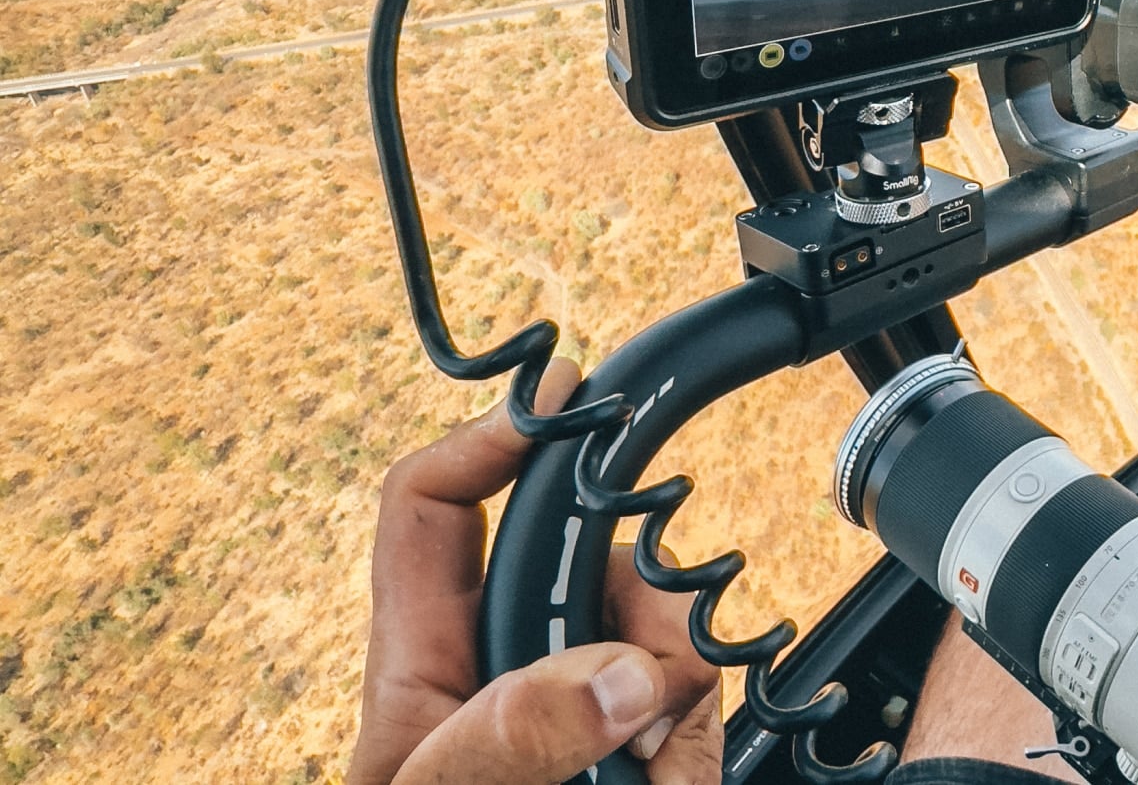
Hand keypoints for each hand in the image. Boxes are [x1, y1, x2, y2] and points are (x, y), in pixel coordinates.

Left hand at [350, 359, 721, 784]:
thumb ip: (513, 740)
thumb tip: (624, 674)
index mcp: (421, 665)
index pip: (432, 508)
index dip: (487, 438)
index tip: (565, 405)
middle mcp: (506, 671)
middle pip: (580, 557)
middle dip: (631, 588)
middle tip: (652, 652)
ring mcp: (580, 711)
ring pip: (657, 630)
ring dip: (677, 679)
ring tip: (654, 757)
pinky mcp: (644, 750)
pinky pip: (699, 704)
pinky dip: (701, 739)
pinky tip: (674, 774)